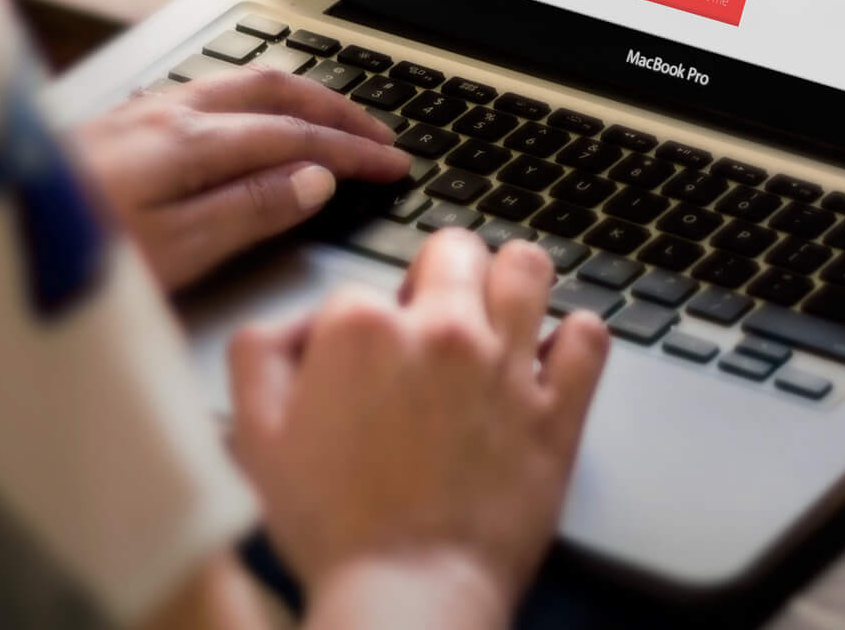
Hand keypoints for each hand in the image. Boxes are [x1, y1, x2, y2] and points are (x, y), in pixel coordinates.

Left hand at [73, 67, 409, 290]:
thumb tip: (315, 180)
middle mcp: (168, 111)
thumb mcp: (172, 252)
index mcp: (191, 141)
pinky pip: (211, 91)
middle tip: (383, 135)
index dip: (354, 152)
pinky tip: (251, 120)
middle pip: (277, 90)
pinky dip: (257, 100)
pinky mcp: (120, 122)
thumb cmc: (64, 254)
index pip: (299, 136)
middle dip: (339, 109)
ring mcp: (142, 110)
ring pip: (243, 83)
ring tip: (334, 119)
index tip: (395, 167)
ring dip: (300, 98)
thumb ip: (248, 211)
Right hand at [229, 230, 610, 628]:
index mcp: (362, 330)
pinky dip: (575, 339)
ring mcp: (505, 366)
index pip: (364, 285)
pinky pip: (589, 336)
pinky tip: (552, 357)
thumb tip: (296, 325)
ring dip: (513, 282)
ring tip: (501, 313)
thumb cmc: (333, 529)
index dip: (362, 321)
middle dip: (443, 274)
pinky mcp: (556, 410)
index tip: (366, 358)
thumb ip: (260, 356)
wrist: (405, 596)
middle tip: (435, 316)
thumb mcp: (255, 436)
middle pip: (455, 250)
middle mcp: (440, 332)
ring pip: (527, 268)